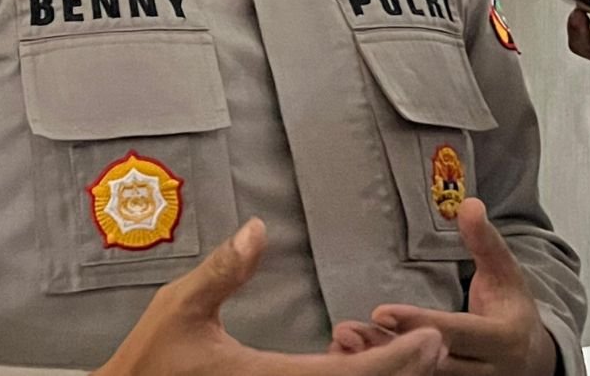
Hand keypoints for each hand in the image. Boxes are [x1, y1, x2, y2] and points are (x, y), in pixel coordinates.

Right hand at [93, 218, 444, 375]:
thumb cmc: (151, 360)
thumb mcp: (180, 307)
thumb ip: (222, 270)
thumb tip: (259, 228)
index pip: (347, 375)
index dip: (396, 361)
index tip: (431, 340)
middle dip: (402, 374)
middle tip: (438, 346)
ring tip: (415, 358)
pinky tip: (358, 369)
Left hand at [367, 200, 555, 375]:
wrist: (535, 356)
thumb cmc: (511, 306)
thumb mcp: (505, 270)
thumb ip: (485, 240)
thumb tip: (469, 203)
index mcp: (503, 339)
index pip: (456, 331)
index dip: (418, 321)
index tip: (380, 311)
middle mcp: (490, 371)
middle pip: (435, 362)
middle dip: (392, 346)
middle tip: (351, 330)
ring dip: (386, 362)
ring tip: (349, 343)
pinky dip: (392, 371)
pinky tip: (360, 358)